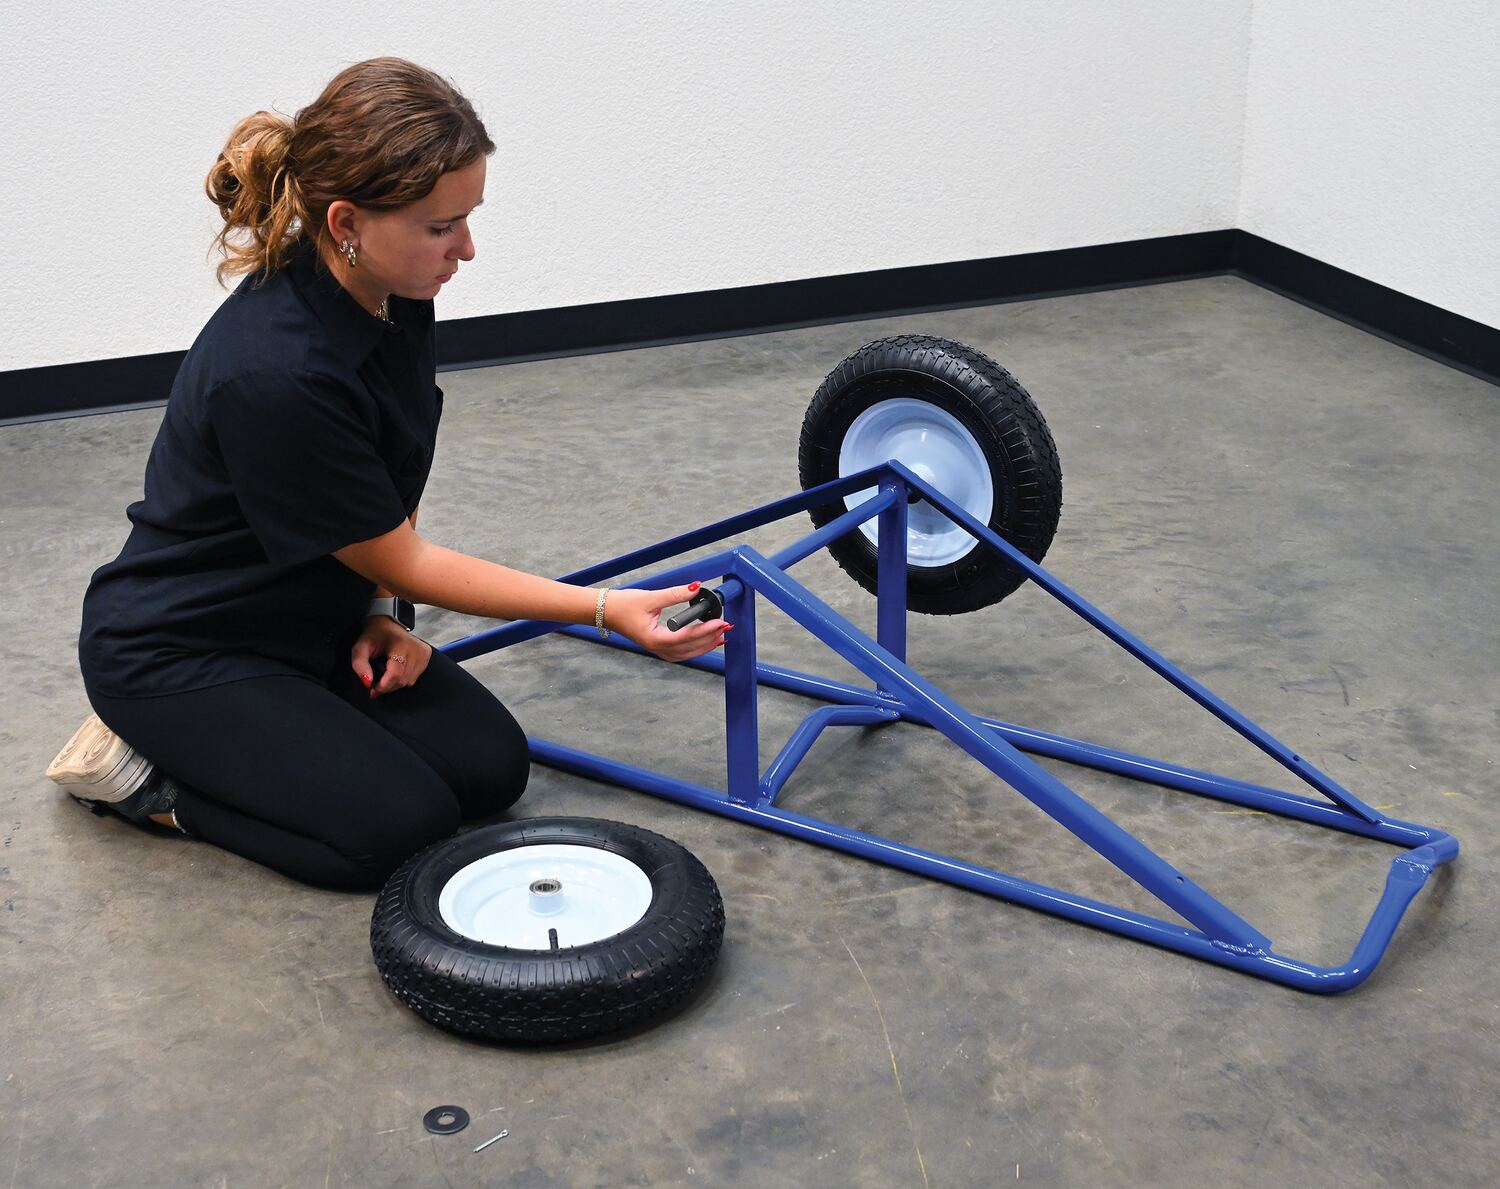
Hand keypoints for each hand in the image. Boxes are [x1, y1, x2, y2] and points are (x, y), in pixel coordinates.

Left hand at [352, 615, 432, 698]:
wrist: (387, 624)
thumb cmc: (374, 635)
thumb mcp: (360, 648)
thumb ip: (359, 665)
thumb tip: (367, 682)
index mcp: (400, 644)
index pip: (396, 674)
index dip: (383, 686)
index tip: (372, 691)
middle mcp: (415, 648)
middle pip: (402, 680)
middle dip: (387, 686)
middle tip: (375, 683)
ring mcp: (423, 652)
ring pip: (409, 681)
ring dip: (394, 682)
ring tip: (385, 671)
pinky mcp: (426, 655)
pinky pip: (414, 677)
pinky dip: (403, 678)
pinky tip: (396, 668)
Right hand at [605, 584, 730, 661]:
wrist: (605, 611)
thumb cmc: (623, 606)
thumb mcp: (650, 597)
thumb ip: (675, 594)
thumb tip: (696, 587)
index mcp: (655, 639)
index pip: (687, 637)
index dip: (706, 630)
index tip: (720, 622)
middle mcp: (657, 648)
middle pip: (691, 648)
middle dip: (711, 638)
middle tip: (727, 627)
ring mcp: (658, 649)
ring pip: (688, 653)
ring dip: (706, 645)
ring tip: (721, 636)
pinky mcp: (658, 646)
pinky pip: (682, 652)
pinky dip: (696, 647)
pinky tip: (706, 641)